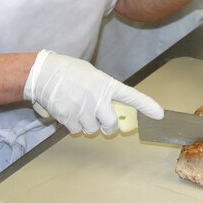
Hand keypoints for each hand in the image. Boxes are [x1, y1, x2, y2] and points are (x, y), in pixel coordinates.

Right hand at [24, 50, 163, 134]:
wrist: (43, 73)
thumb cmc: (68, 71)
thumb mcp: (92, 74)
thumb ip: (103, 89)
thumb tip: (109, 105)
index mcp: (105, 84)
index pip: (131, 96)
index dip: (146, 106)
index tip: (159, 115)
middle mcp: (97, 98)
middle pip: (111, 125)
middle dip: (108, 127)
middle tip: (104, 122)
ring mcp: (82, 109)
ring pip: (92, 130)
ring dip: (88, 125)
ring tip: (79, 110)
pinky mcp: (68, 118)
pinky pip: (76, 131)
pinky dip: (73, 126)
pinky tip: (68, 112)